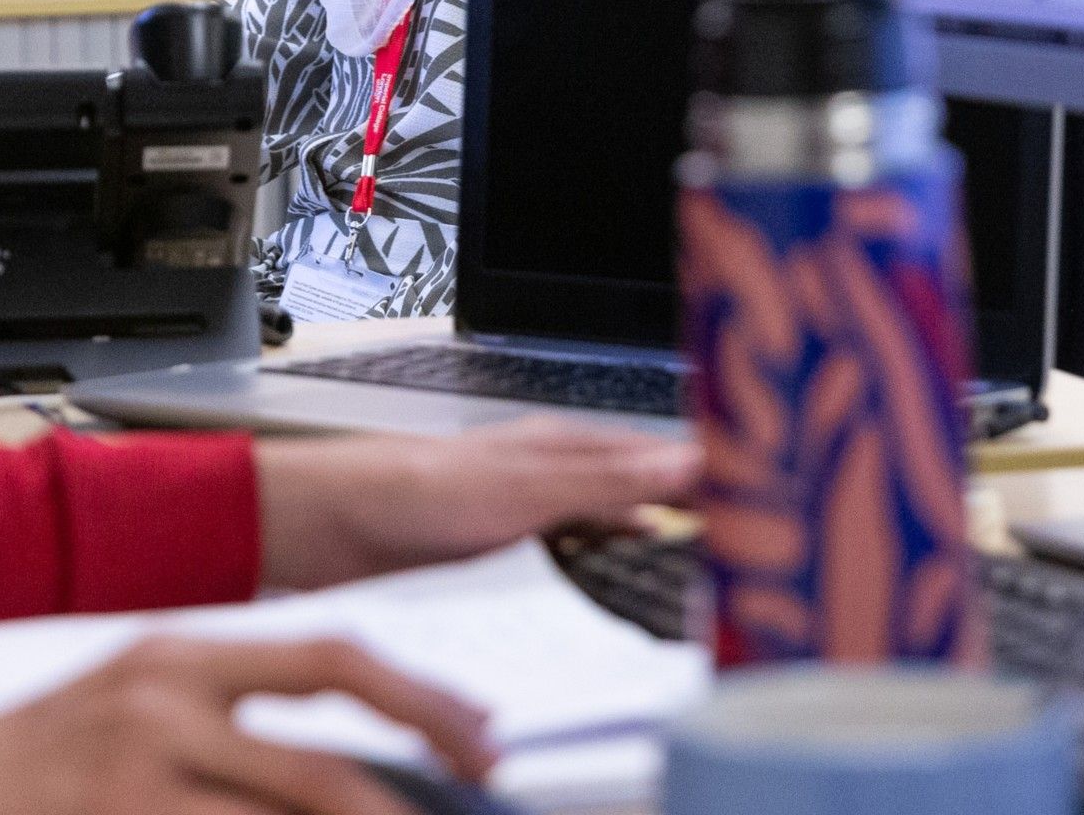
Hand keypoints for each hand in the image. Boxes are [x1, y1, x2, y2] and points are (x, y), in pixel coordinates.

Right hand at [0, 635, 492, 814]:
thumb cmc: (49, 745)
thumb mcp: (145, 692)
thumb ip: (240, 710)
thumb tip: (355, 745)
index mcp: (184, 653)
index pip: (331, 658)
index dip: (420, 700)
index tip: (477, 738)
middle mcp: (167, 710)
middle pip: (324, 768)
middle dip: (406, 807)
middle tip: (463, 809)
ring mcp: (140, 783)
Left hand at [256, 420, 698, 590]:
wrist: (324, 529)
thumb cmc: (407, 485)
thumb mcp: (523, 483)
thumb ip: (606, 478)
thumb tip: (691, 461)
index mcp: (563, 449)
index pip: (657, 465)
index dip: (706, 489)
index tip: (759, 521)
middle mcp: (549, 488)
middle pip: (635, 516)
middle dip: (675, 545)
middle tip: (727, 583)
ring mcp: (524, 534)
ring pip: (600, 559)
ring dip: (624, 583)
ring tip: (669, 615)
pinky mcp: (497, 578)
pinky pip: (557, 596)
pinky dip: (580, 610)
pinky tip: (594, 634)